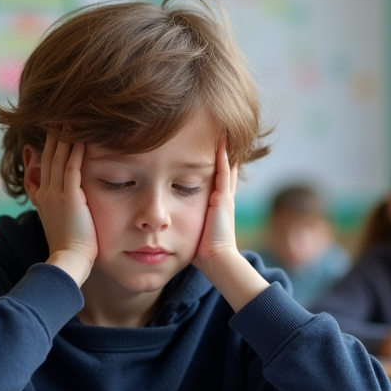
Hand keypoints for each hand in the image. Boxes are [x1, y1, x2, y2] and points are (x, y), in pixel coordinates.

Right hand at [33, 134, 97, 283]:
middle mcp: (45, 192)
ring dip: (64, 138)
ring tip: (71, 119)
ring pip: (58, 158)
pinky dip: (75, 151)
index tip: (55, 131)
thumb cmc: (70, 248)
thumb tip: (72, 203)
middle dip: (54, 136)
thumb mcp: (60, 224)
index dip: (49, 147)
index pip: (45, 166)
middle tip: (61, 117)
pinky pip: (71, 167)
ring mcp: (55, 194)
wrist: (68, 260)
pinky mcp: (69, 197)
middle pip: (48, 156)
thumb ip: (62, 209)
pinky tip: (81, 137)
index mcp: (42, 198)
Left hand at [193, 139, 239, 271]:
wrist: (216, 259)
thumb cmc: (202, 252)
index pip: (215, 179)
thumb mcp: (191, 232)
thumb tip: (165, 224)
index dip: (215, 165)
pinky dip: (223, 156)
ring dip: (223, 149)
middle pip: (223, 168)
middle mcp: (222, 197)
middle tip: (220, 133)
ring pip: (225, 166)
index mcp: (216, 205)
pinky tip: (221, 142)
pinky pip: (224, 171)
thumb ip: (182, 224)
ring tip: (222, 131)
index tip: (208, 149)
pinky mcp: (223, 197)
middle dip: (222, 153)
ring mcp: (224, 196)